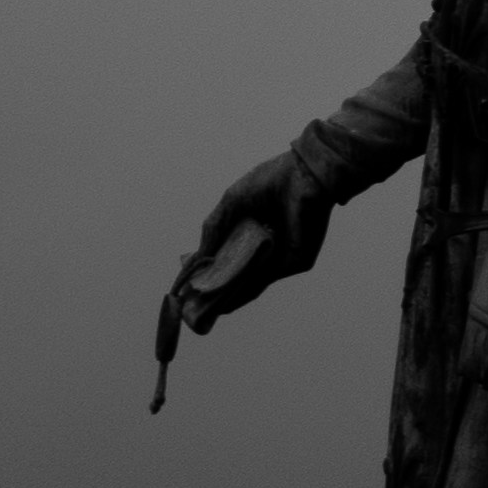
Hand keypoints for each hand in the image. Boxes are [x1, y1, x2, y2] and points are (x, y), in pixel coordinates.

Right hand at [150, 146, 336, 405]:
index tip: (185, 288)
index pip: (225, 258)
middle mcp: (264, 247)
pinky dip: (242, 294)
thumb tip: (194, 260)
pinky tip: (224, 303)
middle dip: (212, 292)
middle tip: (189, 307)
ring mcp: (279, 257)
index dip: (205, 273)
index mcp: (250, 231)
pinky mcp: (294, 263)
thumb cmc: (268, 183)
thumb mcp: (230, 205)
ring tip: (201, 311)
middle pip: (235, 276)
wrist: (303, 175)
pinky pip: (263, 282)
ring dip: (224, 298)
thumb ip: (213, 231)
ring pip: (247, 284)